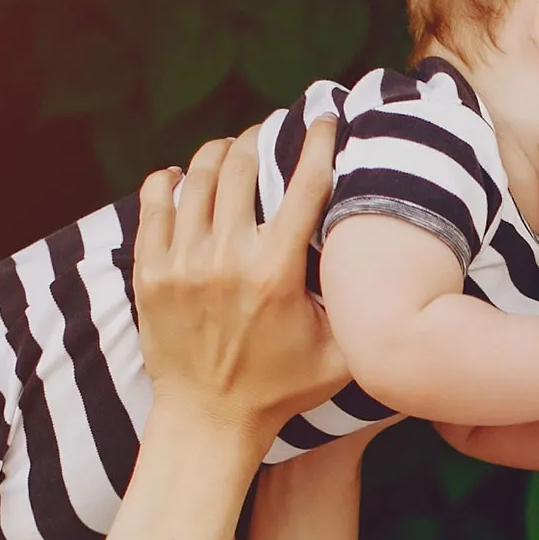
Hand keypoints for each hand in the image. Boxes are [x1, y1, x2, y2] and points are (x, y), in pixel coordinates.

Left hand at [133, 119, 346, 445]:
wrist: (207, 421)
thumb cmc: (280, 390)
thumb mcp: (339, 356)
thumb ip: (360, 309)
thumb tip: (389, 269)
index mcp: (276, 273)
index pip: (301, 184)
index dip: (315, 141)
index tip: (321, 118)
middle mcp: (226, 259)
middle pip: (239, 164)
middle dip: (259, 137)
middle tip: (269, 134)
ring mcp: (181, 262)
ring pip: (195, 175)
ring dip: (216, 152)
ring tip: (230, 150)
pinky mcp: (149, 272)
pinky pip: (154, 202)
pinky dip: (168, 180)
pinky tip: (181, 176)